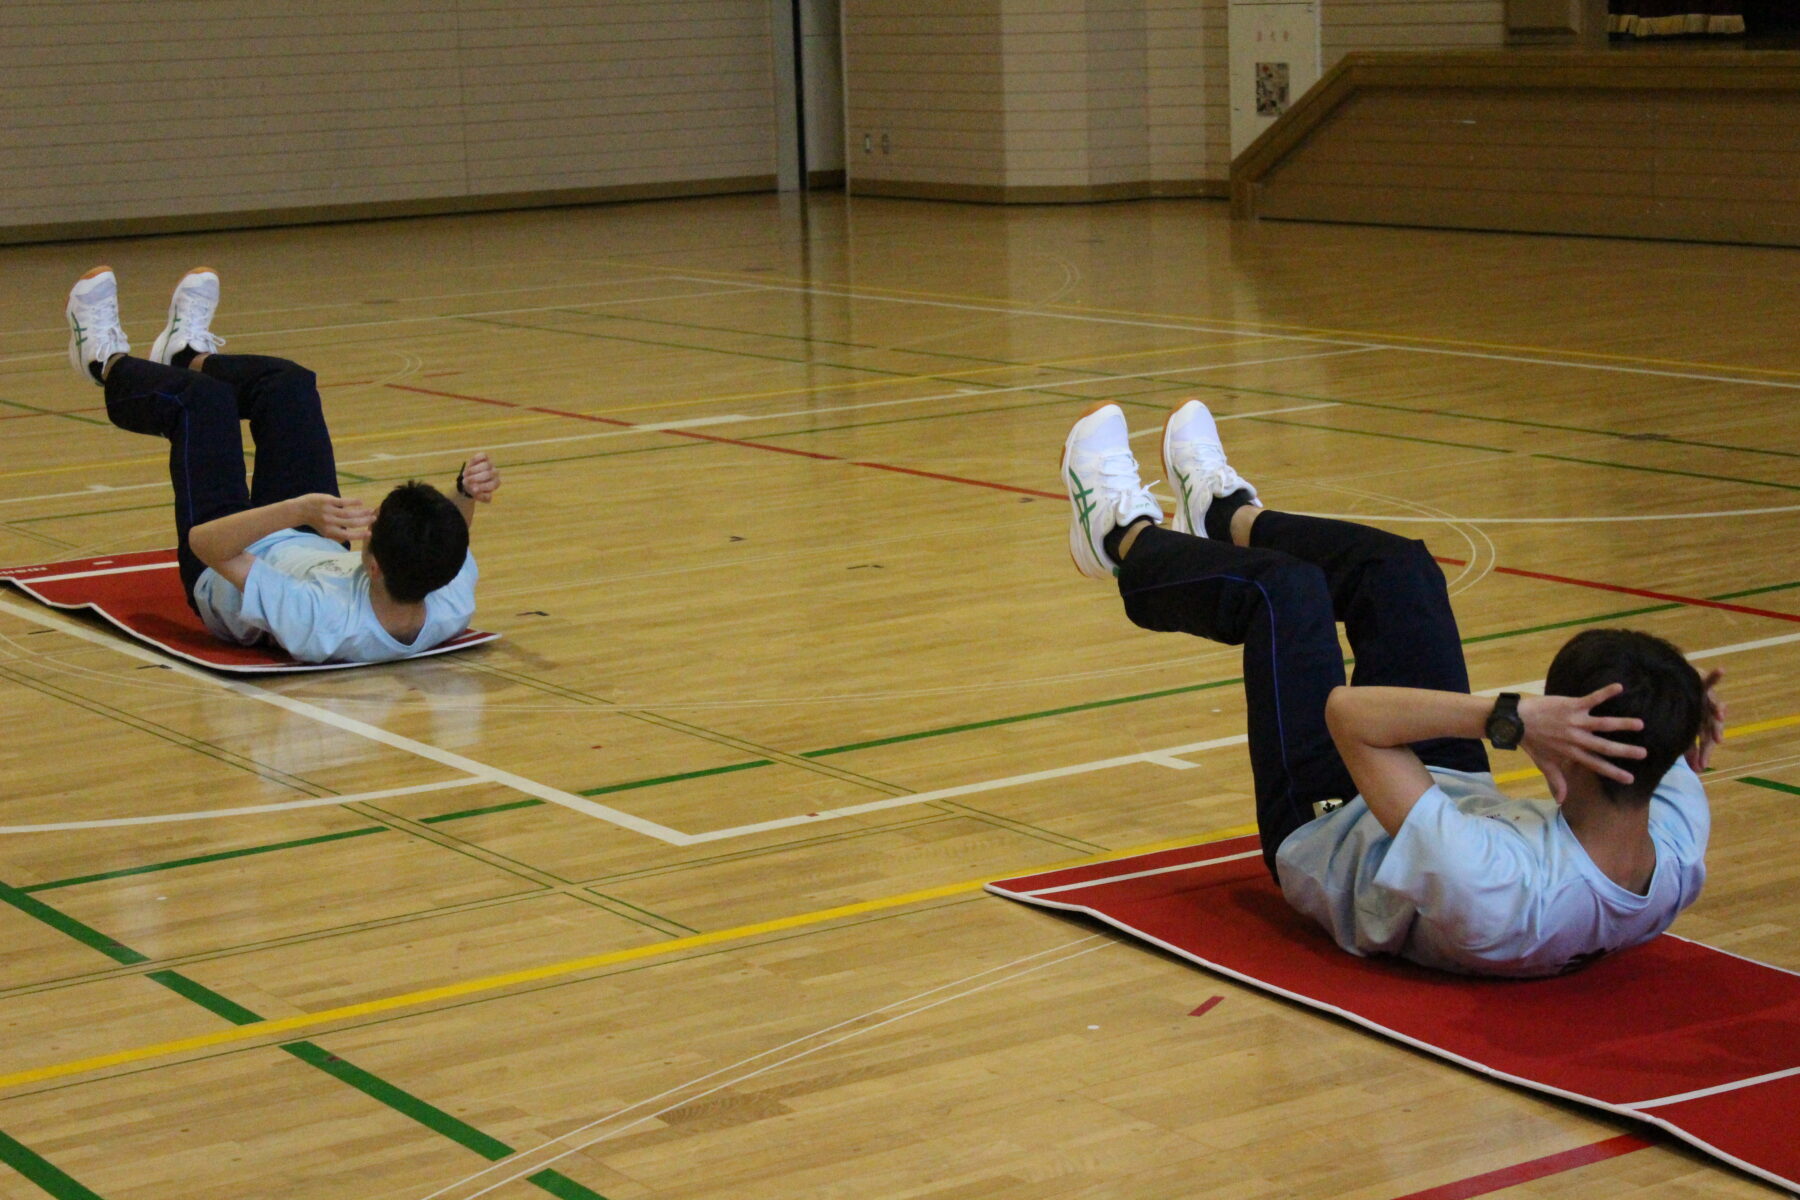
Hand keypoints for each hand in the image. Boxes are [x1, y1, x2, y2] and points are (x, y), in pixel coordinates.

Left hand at [298, 493, 374, 542]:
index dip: (360, 535)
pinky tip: (361, 502)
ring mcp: (329, 511)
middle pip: (351, 523)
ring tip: (371, 511)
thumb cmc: (315, 521)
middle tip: (375, 519)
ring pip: (349, 513)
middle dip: (365, 521)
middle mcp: (330, 523)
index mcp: (330, 532)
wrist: (300, 510)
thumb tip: (349, 538)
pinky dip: (353, 502)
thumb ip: (336, 535)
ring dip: (362, 512)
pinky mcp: (328, 501)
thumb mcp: (324, 531)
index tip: (370, 533)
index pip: (348, 535)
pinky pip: (343, 502)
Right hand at [458, 453, 499, 502]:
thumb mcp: (478, 495)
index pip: (492, 484)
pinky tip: (469, 464)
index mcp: (495, 483)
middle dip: (475, 478)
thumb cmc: (474, 488)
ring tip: (465, 474)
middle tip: (465, 481)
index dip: (482, 487)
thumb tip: (475, 490)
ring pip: (486, 465)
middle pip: (488, 474)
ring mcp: (490, 464)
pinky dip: (476, 459)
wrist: (470, 480)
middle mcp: (495, 473)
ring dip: (473, 470)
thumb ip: (479, 496)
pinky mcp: (485, 457)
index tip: (473, 489)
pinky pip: (483, 456)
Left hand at [1518, 684, 1646, 803]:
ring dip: (1622, 724)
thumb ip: (1555, 781)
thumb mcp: (1543, 763)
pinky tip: (1619, 687)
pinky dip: (1605, 692)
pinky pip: (1591, 698)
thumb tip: (1561, 801)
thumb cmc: (1532, 742)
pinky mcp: (1571, 705)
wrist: (1514, 720)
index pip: (1596, 765)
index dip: (1613, 772)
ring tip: (1640, 724)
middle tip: (1644, 753)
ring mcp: (1574, 721)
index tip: (1630, 779)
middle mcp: (1576, 738)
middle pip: (1604, 746)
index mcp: (1571, 752)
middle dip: (1624, 751)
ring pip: (1602, 724)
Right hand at [1686, 668, 1725, 770]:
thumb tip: (1695, 771)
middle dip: (1713, 733)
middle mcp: (1704, 714)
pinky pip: (1709, 680)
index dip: (1702, 753)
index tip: (1701, 768)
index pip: (1702, 741)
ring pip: (1712, 706)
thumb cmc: (1676, 711)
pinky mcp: (1701, 684)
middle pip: (1710, 726)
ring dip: (1717, 710)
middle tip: (1715, 742)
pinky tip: (1721, 670)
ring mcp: (1704, 699)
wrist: (1672, 685)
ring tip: (1720, 715)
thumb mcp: (1680, 732)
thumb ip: (1687, 750)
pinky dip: (1715, 676)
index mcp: (1699, 726)